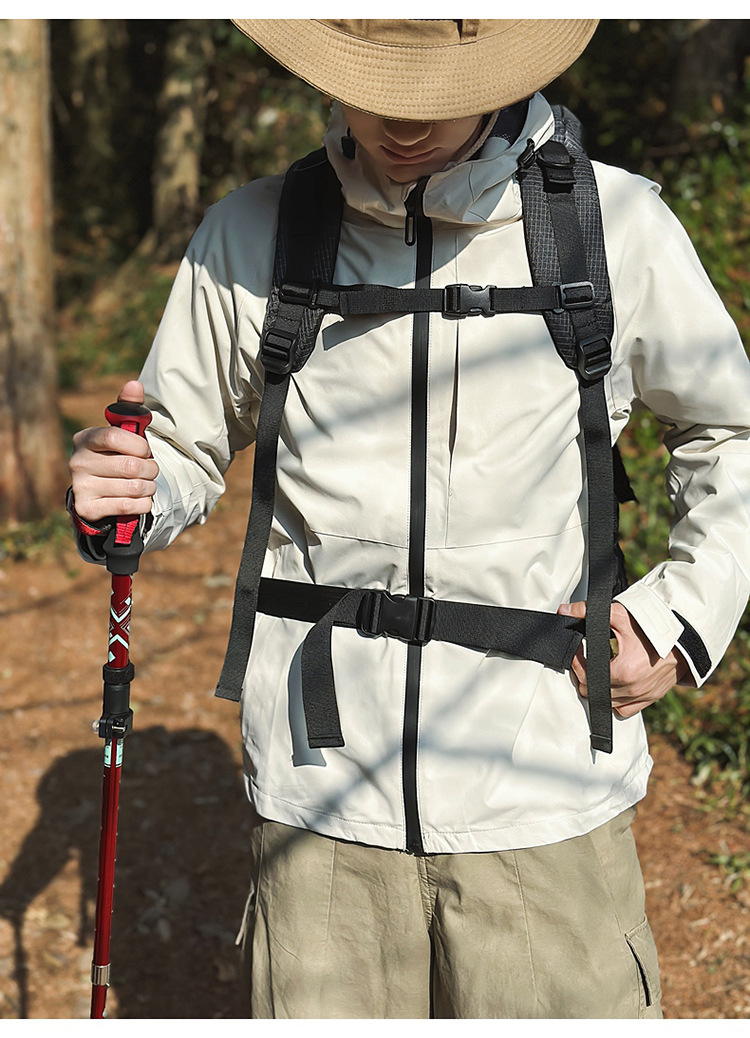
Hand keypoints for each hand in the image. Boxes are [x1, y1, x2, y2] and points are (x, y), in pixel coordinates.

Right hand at [69, 381, 158, 522]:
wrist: (100, 494)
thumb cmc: (116, 457)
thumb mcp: (123, 434)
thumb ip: (130, 409)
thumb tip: (135, 383)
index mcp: (85, 438)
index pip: (116, 436)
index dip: (139, 445)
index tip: (145, 450)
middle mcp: (77, 461)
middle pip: (130, 465)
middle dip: (151, 469)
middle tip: (151, 471)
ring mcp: (80, 486)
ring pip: (133, 487)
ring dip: (149, 487)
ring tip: (146, 485)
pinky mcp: (87, 508)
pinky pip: (128, 506)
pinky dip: (143, 504)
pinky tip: (141, 500)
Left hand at [557, 600, 688, 717]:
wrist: (686, 637)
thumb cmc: (655, 627)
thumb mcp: (620, 615)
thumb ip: (588, 612)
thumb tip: (565, 610)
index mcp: (623, 671)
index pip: (585, 677)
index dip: (576, 662)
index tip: (577, 651)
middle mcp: (632, 689)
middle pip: (592, 693)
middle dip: (584, 675)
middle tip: (585, 660)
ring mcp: (642, 696)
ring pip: (606, 703)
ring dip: (598, 689)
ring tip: (599, 670)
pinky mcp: (651, 698)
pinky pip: (625, 709)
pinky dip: (616, 700)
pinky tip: (614, 684)